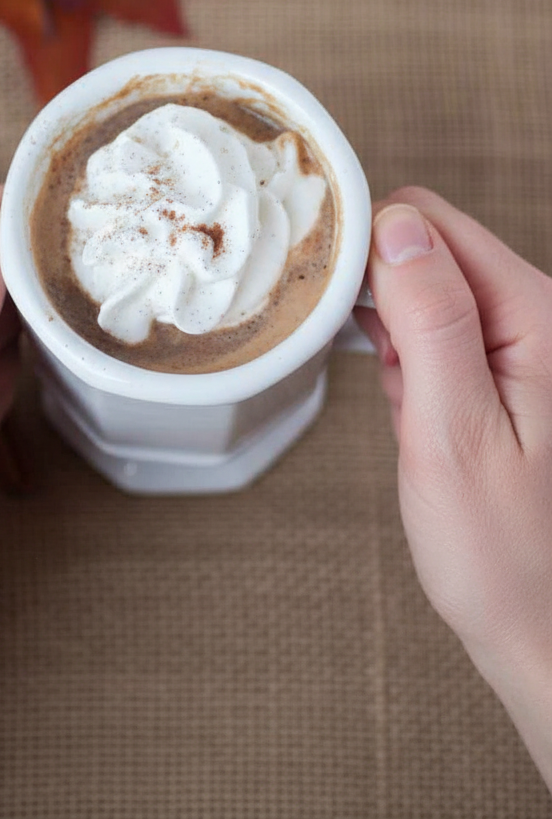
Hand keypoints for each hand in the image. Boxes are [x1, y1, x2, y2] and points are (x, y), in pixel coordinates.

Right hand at [357, 187, 551, 787]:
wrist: (536, 628)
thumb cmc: (503, 553)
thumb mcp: (454, 432)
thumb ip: (432, 321)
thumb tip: (396, 226)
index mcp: (536, 316)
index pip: (432, 223)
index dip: (366, 244)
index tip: (321, 289)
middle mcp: (531, 317)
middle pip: (426, 245)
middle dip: (371, 285)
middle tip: (347, 353)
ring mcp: (511, 343)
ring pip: (420, 282)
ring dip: (380, 320)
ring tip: (380, 384)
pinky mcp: (491, 370)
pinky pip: (428, 326)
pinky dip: (396, 349)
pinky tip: (392, 389)